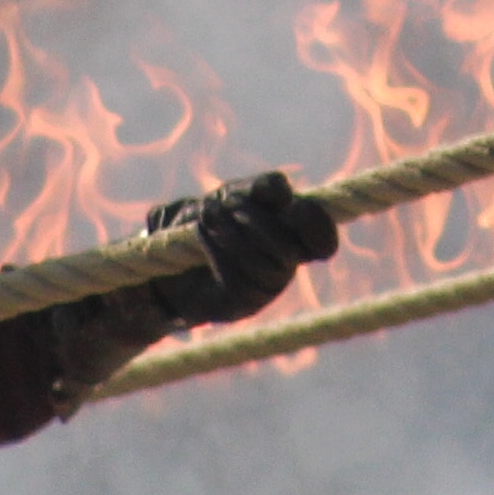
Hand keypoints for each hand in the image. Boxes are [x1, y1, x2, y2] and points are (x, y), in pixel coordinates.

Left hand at [140, 172, 338, 327]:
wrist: (170, 255)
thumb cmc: (212, 218)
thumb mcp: (235, 194)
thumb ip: (260, 189)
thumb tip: (283, 189)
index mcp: (293, 237)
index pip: (323, 243)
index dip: (317, 226)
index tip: (290, 206)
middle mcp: (285, 267)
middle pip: (290, 252)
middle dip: (258, 221)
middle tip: (227, 201)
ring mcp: (264, 290)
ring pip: (263, 267)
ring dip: (233, 234)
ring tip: (208, 213)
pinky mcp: (239, 305)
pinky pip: (237, 280)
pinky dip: (217, 250)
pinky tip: (201, 232)